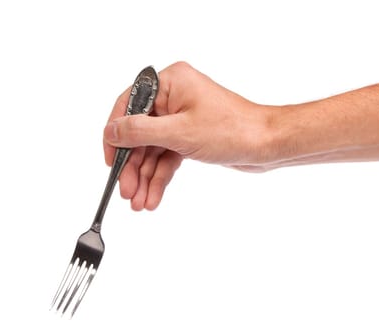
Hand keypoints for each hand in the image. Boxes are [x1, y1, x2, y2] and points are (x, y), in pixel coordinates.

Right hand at [103, 62, 276, 209]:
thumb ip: (140, 132)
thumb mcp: (180, 133)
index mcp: (170, 83)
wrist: (268, 145)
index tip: (110, 161)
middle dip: (133, 166)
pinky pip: (167, 157)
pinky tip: (153, 197)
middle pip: (140, 134)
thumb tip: (111, 131)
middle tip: (127, 192)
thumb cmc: (233, 130)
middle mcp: (174, 97)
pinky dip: (160, 177)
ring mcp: (182, 118)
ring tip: (139, 203)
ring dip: (145, 177)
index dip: (116, 136)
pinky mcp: (190, 136)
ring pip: (153, 150)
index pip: (129, 107)